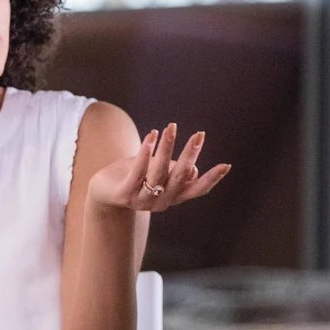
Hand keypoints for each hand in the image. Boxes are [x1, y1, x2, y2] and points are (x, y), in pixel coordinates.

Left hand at [87, 122, 231, 212]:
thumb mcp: (158, 173)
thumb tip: (192, 170)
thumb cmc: (135, 177)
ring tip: (171, 128)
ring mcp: (142, 200)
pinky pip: (137, 172)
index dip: (210, 179)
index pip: (196, 190)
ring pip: (158, 172)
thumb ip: (174, 172)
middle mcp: (160, 202)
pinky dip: (145, 154)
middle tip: (198, 136)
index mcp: (172, 197)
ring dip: (166, 148)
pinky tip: (151, 137)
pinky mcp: (124, 194)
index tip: (226, 165)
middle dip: (190, 156)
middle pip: (179, 178)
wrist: (103, 191)